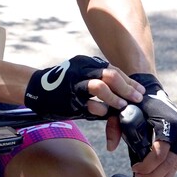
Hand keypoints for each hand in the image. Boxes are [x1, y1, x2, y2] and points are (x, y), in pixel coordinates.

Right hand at [24, 55, 142, 117]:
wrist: (36, 89)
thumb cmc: (63, 84)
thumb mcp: (80, 73)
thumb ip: (98, 78)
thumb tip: (124, 90)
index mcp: (85, 63)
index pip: (113, 70)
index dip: (129, 82)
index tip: (140, 92)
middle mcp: (80, 71)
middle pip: (110, 75)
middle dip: (127, 88)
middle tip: (136, 99)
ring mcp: (74, 85)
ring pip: (100, 87)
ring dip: (115, 98)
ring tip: (122, 106)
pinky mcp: (69, 100)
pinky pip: (90, 105)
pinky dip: (101, 110)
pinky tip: (106, 113)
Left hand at [122, 73, 176, 176]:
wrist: (150, 91)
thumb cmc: (135, 102)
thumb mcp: (122, 111)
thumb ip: (113, 127)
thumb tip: (110, 148)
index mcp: (168, 123)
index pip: (161, 152)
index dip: (148, 165)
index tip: (134, 170)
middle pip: (171, 163)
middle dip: (155, 175)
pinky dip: (173, 170)